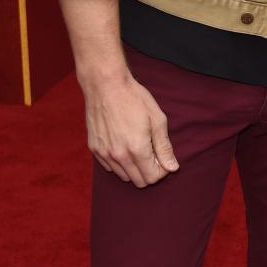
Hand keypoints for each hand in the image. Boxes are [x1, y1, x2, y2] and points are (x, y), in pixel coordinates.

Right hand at [81, 69, 178, 187]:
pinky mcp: (94, 149)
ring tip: (138, 147)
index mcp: (137, 149)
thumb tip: (172, 168)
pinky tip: (123, 145)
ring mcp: (104, 153)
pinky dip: (119, 162)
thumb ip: (164, 147)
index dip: (162, 169)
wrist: (105, 85)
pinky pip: (110, 167)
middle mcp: (119, 156)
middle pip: (139, 181)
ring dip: (134, 168)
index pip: (153, 177)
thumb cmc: (134, 98)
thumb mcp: (157, 119)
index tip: (162, 156)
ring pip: (124, 176)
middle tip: (152, 152)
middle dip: (149, 171)